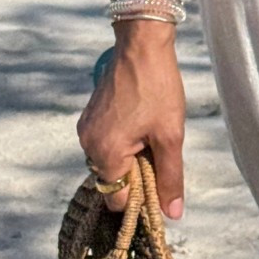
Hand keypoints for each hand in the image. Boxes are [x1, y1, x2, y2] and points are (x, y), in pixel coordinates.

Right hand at [76, 24, 185, 218]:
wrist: (141, 44)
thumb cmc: (157, 86)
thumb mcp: (170, 135)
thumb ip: (170, 178)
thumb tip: (172, 214)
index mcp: (105, 153)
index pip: (118, 200)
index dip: (142, 200)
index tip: (163, 187)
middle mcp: (88, 144)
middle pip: (114, 181)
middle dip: (139, 177)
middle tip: (162, 154)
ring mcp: (87, 129)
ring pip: (111, 162)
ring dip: (133, 159)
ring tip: (154, 135)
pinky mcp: (90, 117)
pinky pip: (106, 143)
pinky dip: (124, 144)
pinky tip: (143, 125)